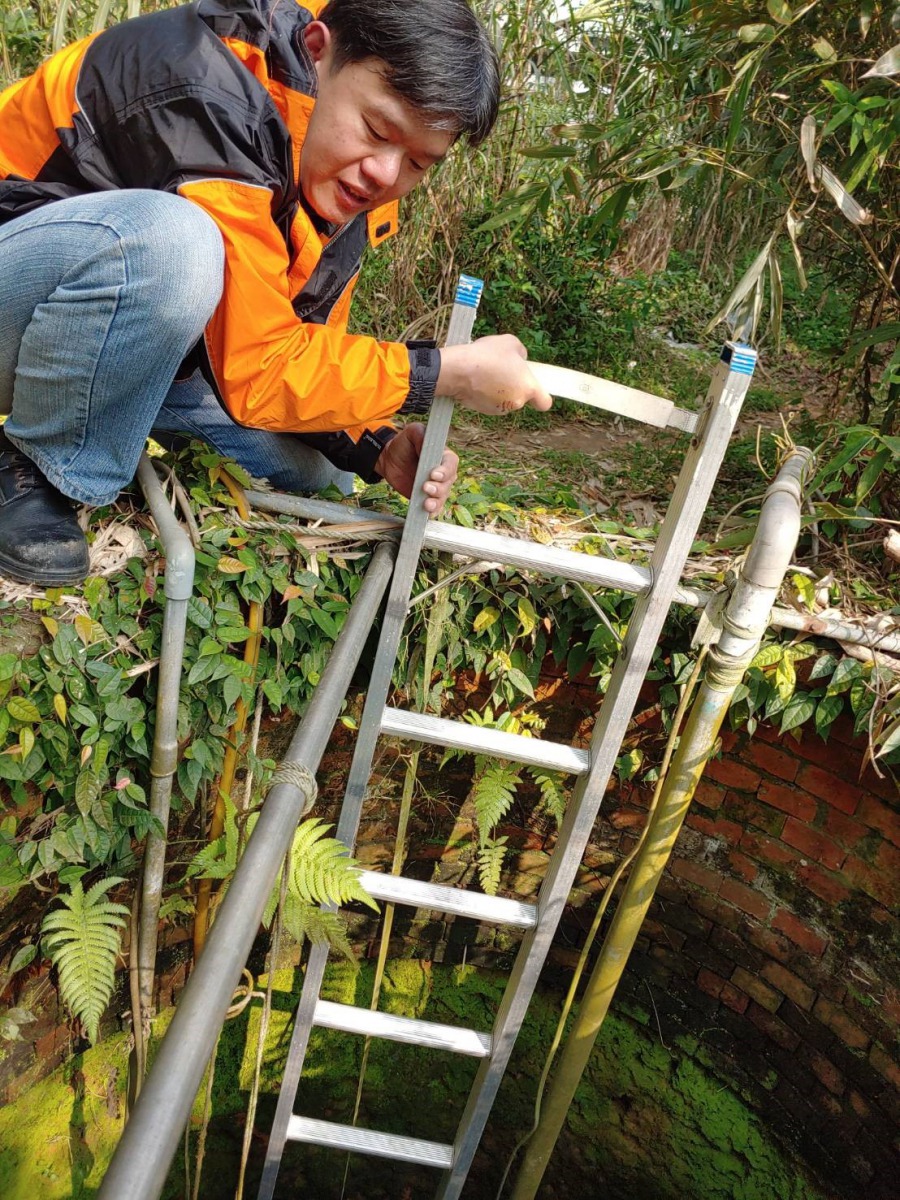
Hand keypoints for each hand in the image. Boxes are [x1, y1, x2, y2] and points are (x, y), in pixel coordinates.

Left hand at [374, 423, 458, 514]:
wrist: (389, 460)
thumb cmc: (403, 444)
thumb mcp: (411, 432)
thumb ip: (420, 434)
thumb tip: (426, 446)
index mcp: (443, 455)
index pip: (451, 463)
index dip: (445, 470)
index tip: (434, 475)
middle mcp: (443, 472)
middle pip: (448, 482)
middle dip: (439, 487)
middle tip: (425, 487)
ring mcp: (436, 486)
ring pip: (443, 496)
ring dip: (436, 501)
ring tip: (426, 503)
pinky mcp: (427, 498)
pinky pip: (435, 507)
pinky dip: (432, 511)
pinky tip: (427, 513)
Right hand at [437, 334, 552, 415]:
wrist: (459, 370)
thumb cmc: (487, 355)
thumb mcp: (511, 342)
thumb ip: (521, 354)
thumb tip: (520, 360)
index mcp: (528, 388)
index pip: (544, 403)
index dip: (541, 397)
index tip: (536, 389)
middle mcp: (516, 403)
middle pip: (520, 397)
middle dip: (514, 385)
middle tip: (503, 369)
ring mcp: (499, 409)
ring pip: (505, 400)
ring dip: (500, 389)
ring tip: (487, 372)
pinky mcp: (483, 410)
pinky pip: (490, 401)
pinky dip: (486, 393)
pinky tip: (477, 379)